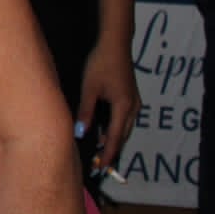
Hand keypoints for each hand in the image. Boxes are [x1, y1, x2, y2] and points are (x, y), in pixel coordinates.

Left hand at [76, 34, 141, 173]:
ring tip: (101, 152)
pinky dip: (116, 129)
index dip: (108, 154)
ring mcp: (134, 102)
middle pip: (123, 136)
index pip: (114, 138)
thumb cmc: (100, 64)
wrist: (115, 45)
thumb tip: (80, 133)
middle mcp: (133, 108)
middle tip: (100, 165)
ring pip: (125, 128)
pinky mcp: (131, 97)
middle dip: (112, 151)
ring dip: (114, 140)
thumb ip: (86, 112)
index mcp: (124, 107)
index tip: (102, 168)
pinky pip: (124, 120)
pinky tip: (105, 132)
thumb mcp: (89, 88)